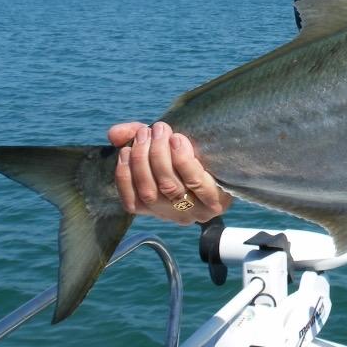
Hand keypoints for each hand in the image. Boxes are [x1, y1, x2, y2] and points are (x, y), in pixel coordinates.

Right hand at [109, 121, 231, 223]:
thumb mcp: (160, 147)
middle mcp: (175, 216)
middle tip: (146, 132)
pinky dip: (182, 160)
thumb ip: (135, 139)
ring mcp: (196, 212)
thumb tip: (113, 134)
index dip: (125, 176)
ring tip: (160, 131)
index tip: (125, 150)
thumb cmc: (191, 154)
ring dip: (160, 155)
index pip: (132, 202)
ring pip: (169, 186)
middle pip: (150, 191)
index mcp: (157, 209)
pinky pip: (195, 182)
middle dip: (143, 158)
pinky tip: (178, 141)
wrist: (233, 160)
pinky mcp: (216, 203)